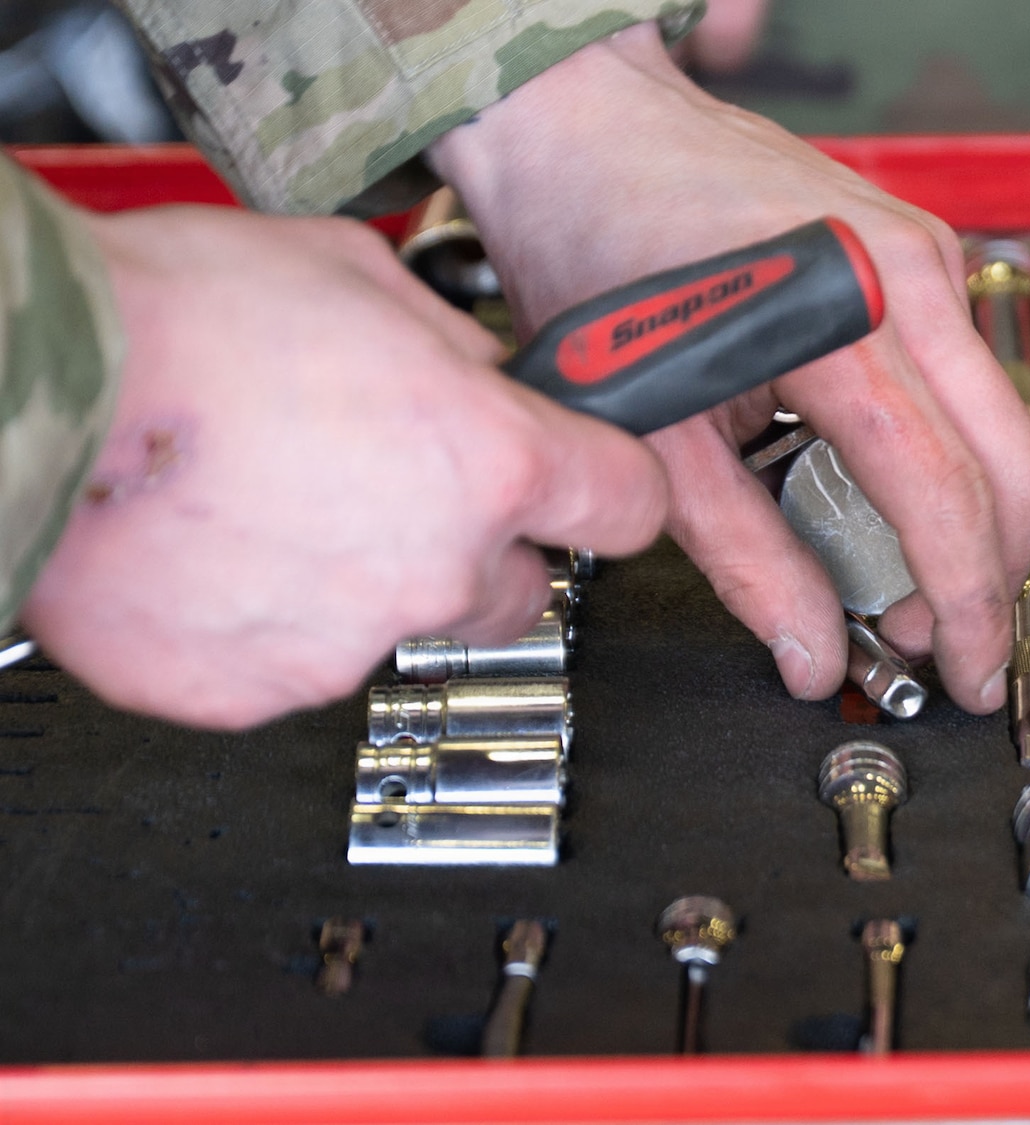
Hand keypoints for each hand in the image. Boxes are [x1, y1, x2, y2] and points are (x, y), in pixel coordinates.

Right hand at [21, 206, 670, 728]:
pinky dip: (268, 621)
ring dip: (363, 580)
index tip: (592, 486)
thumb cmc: (173, 318)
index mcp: (489, 458)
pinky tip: (216, 551)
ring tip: (272, 504)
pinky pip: (293, 665)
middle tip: (391, 489)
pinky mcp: (253, 692)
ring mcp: (347, 641)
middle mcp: (437, 564)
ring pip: (403, 627)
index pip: (630, 506)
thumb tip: (487, 373)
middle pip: (521, 589)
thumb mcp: (356, 274)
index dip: (609, 489)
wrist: (26, 390)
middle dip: (479, 546)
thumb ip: (453, 344)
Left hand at [428, 24, 1029, 713]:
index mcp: (840, 323)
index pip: (945, 494)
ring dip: (980, 514)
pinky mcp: (920, 248)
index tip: (969, 672)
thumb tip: (810, 649)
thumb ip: (743, 556)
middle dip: (998, 570)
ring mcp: (924, 252)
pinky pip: (975, 372)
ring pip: (1008, 419)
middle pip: (1018, 462)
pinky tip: (899, 490)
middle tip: (950, 643)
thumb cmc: (600, 248)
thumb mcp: (654, 435)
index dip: (969, 603)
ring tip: (913, 578)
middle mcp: (905, 278)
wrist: (587, 128)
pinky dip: (958, 450)